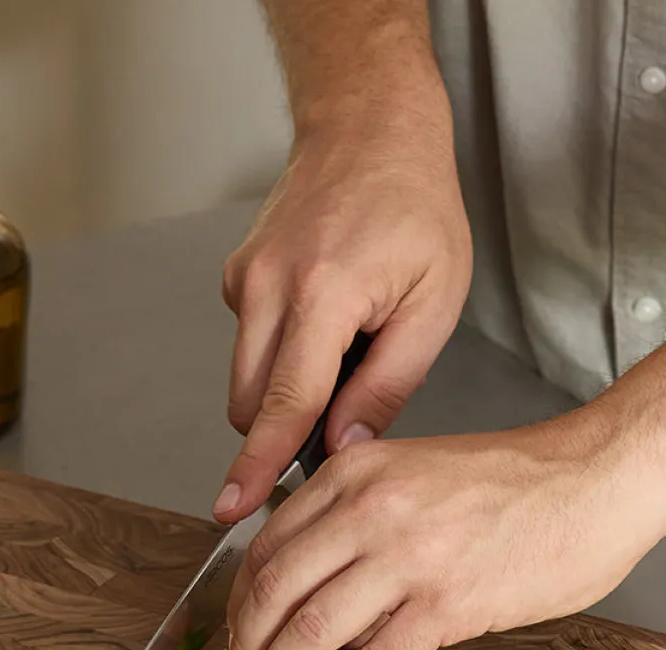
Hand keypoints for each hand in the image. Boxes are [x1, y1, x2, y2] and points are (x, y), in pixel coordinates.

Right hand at [216, 85, 471, 524]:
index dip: (259, 466)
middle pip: (250, 405)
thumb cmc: (413, 207)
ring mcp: (244, 279)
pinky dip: (279, 352)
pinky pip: (248, 344)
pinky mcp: (235, 276)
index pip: (284, 406)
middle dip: (283, 428)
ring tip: (341, 345)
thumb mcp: (433, 305)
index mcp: (324, 295)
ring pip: (244, 381)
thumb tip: (340, 449)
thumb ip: (385, 387)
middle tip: (343, 400)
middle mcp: (270, 287)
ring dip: (284, 388)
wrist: (369, 127)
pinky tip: (321, 315)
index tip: (232, 507)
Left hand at [224, 414, 665, 649]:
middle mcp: (369, 509)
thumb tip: (311, 586)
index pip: (266, 547)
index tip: (234, 639)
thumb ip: (355, 516)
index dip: (239, 605)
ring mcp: (407, 557)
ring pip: (309, 630)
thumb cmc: (515, 482)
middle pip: (273, 591)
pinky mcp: (447, 603)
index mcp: (354, 474)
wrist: (598, 477)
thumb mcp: (412, 472)